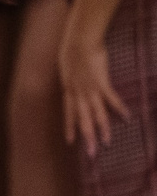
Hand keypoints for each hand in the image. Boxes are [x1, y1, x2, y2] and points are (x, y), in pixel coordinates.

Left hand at [60, 8, 126, 153]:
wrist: (79, 42)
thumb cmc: (74, 53)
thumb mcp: (68, 70)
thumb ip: (73, 79)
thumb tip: (75, 82)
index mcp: (69, 91)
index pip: (68, 115)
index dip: (70, 128)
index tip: (70, 142)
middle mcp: (78, 94)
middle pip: (83, 120)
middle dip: (87, 137)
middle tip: (91, 154)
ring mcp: (89, 90)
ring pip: (96, 114)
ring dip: (102, 129)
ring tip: (106, 142)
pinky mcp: (101, 83)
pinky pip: (111, 99)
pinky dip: (118, 108)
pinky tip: (126, 118)